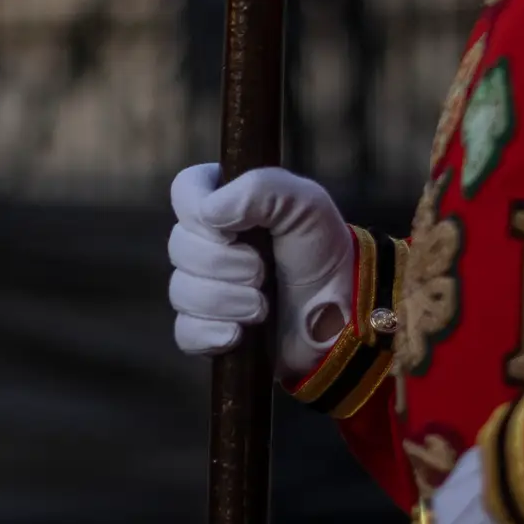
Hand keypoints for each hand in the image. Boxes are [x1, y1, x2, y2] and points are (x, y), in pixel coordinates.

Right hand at [167, 162, 354, 379]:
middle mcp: (210, 242)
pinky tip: (240, 335)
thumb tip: (209, 213)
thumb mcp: (306, 204)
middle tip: (262, 272)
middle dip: (223, 265)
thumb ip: (261, 189)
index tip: (232, 228)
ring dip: (225, 301)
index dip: (197, 211)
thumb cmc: (324, 253)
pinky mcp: (210, 329)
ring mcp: (207, 287)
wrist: (345, 316)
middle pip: (178, 247)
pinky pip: (185, 333)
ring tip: (262, 307)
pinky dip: (211, 334)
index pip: (184, 190)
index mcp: (227, 202)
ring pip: (181, 292)